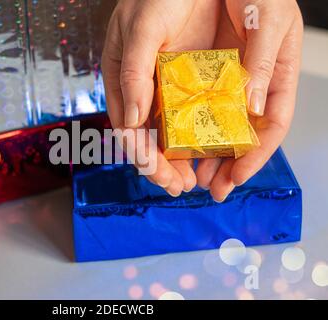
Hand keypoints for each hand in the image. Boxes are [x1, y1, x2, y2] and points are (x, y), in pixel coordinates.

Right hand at [102, 0, 221, 195]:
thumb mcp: (140, 30)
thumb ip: (133, 73)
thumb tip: (132, 120)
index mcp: (125, 82)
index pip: (129, 128)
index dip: (142, 156)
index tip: (159, 176)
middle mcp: (143, 90)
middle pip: (149, 137)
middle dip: (163, 166)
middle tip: (181, 186)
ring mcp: (166, 88)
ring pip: (170, 132)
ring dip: (180, 158)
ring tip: (195, 179)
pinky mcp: (188, 82)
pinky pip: (193, 114)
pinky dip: (198, 136)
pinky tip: (208, 150)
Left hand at [196, 0, 302, 201]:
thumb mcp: (268, 19)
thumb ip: (262, 61)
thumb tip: (253, 106)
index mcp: (275, 76)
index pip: (271, 125)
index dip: (256, 156)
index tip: (236, 179)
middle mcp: (249, 86)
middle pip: (241, 135)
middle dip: (227, 166)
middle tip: (212, 189)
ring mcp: (222, 84)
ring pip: (216, 128)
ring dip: (205, 156)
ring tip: (190, 178)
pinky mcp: (196, 77)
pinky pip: (190, 109)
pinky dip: (184, 131)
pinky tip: (174, 147)